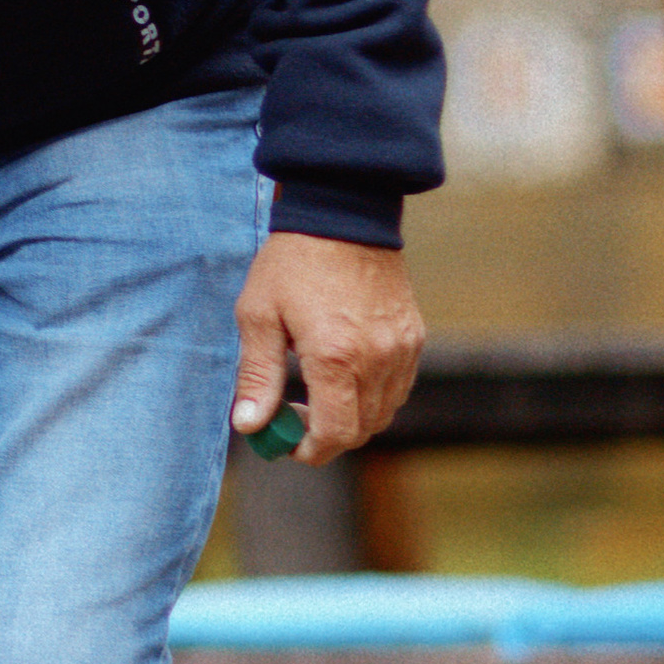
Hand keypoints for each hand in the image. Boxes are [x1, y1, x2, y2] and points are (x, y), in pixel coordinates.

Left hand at [232, 232, 423, 464]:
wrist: (343, 214)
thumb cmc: (292, 262)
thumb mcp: (259, 316)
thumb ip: (257, 376)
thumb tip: (249, 426)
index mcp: (335, 357)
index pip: (335, 434)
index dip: (309, 450)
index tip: (286, 442)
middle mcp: (376, 358)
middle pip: (361, 431)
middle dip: (327, 437)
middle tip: (295, 417)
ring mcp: (401, 349)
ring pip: (383, 413)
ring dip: (352, 418)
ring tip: (318, 393)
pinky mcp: (414, 337)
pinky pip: (398, 387)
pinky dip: (374, 396)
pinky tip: (346, 373)